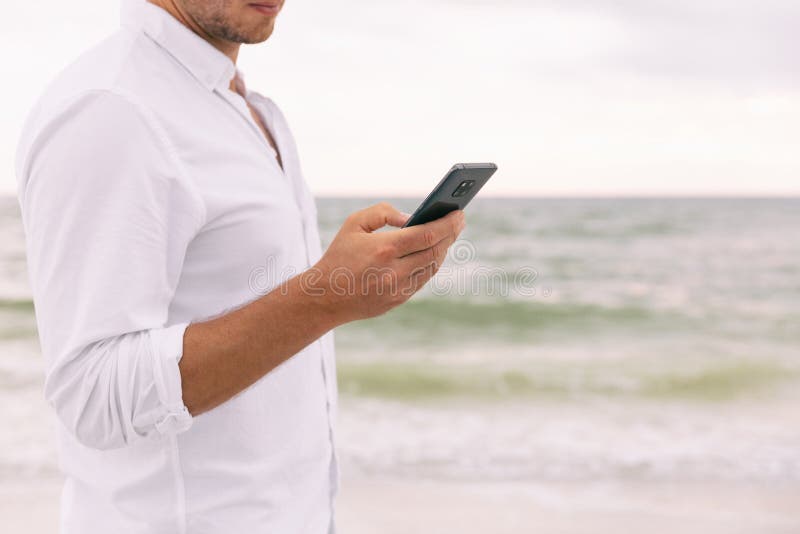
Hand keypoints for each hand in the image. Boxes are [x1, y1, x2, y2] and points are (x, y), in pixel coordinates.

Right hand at [307, 202, 464, 321]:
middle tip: (459, 220)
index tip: (459, 213)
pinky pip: (423, 279)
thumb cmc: (339, 255)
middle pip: (435, 250)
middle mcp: (395, 271)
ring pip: (432, 266)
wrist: (325, 296)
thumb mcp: (354, 224)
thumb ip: (383, 213)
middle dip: (451, 234)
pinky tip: (434, 252)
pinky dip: (431, 264)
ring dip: (443, 249)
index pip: (428, 234)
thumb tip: (410, 218)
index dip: (448, 223)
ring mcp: (398, 288)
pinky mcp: (399, 300)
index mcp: (385, 249)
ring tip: (448, 234)